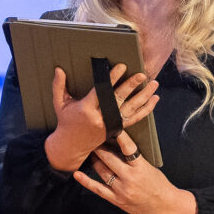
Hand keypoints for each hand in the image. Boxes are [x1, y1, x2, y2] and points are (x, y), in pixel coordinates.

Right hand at [42, 64, 156, 171]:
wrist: (71, 146)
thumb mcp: (60, 104)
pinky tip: (154, 99)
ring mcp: (110, 125)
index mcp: (86, 109)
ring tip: (154, 84)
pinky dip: (145, 109)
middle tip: (141, 75)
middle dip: (130, 86)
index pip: (101, 91)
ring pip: (130, 109)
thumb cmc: (66, 121)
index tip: (121, 67)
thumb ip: (58, 86)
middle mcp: (100, 118)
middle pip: (118, 100)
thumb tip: (58, 69)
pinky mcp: (116, 129)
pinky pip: (134, 119)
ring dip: (143, 96)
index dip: (112, 79)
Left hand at [73, 133, 196, 213]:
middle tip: (91, 136)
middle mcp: (130, 178)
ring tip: (88, 150)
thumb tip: (117, 145)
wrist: (164, 206)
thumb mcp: (150, 168)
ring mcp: (122, 190)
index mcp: (141, 167)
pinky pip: (98, 189)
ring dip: (94, 160)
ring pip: (102, 171)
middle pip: (109, 158)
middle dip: (99, 146)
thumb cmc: (158, 184)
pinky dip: (86, 181)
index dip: (119, 136)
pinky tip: (77, 174)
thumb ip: (134, 159)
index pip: (128, 148)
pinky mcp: (116, 200)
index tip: (111, 125)